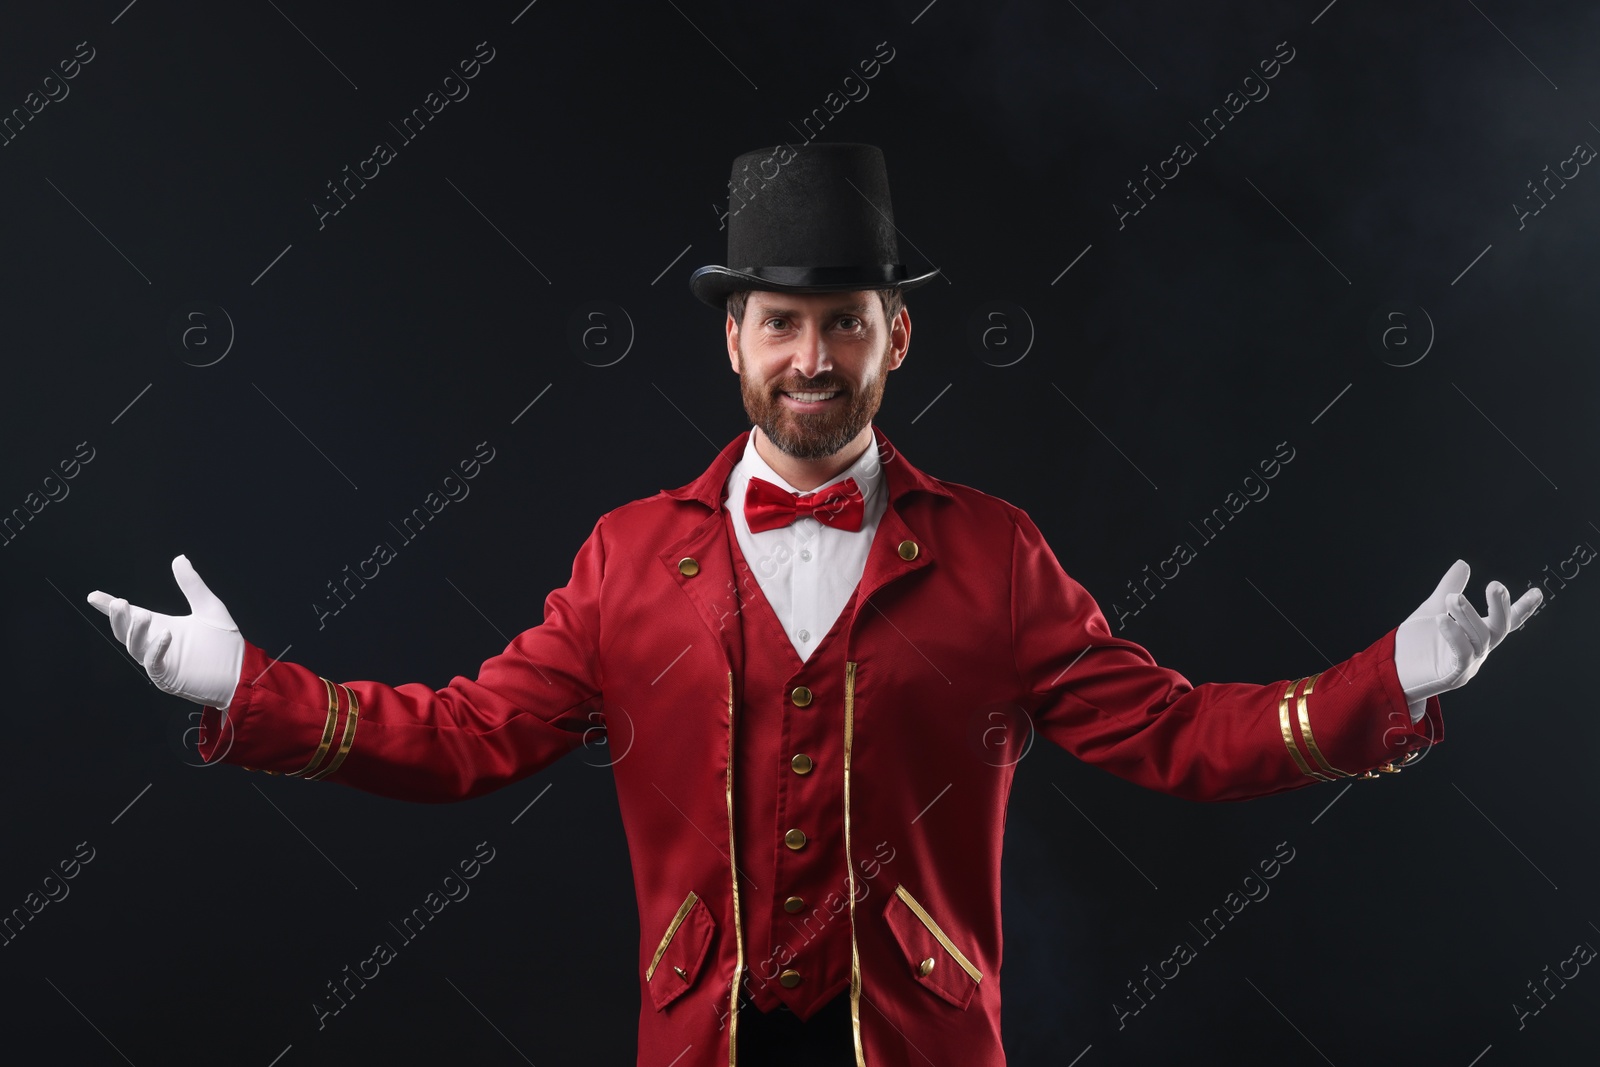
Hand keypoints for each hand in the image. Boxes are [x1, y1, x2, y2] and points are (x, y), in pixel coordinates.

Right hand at [88, 555, 245, 710]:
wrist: (242, 670)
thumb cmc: (225, 643)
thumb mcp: (209, 607)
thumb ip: (192, 585)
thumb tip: (179, 558)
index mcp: (161, 627)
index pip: (131, 616)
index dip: (110, 607)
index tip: (93, 596)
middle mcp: (155, 644)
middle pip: (125, 632)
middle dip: (118, 618)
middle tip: (119, 603)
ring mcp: (161, 662)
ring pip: (135, 648)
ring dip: (136, 631)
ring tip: (142, 614)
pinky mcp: (169, 677)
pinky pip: (154, 663)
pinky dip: (156, 648)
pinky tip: (166, 634)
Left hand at [1394, 559, 1540, 714]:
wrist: (1393, 672)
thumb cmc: (1415, 644)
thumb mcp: (1433, 610)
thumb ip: (1449, 588)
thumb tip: (1463, 563)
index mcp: (1476, 635)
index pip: (1505, 622)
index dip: (1522, 609)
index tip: (1538, 592)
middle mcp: (1478, 650)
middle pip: (1500, 629)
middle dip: (1501, 608)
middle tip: (1496, 585)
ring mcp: (1468, 665)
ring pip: (1480, 639)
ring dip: (1468, 615)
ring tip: (1453, 597)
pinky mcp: (1453, 675)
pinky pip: (1462, 654)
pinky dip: (1455, 635)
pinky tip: (1442, 619)